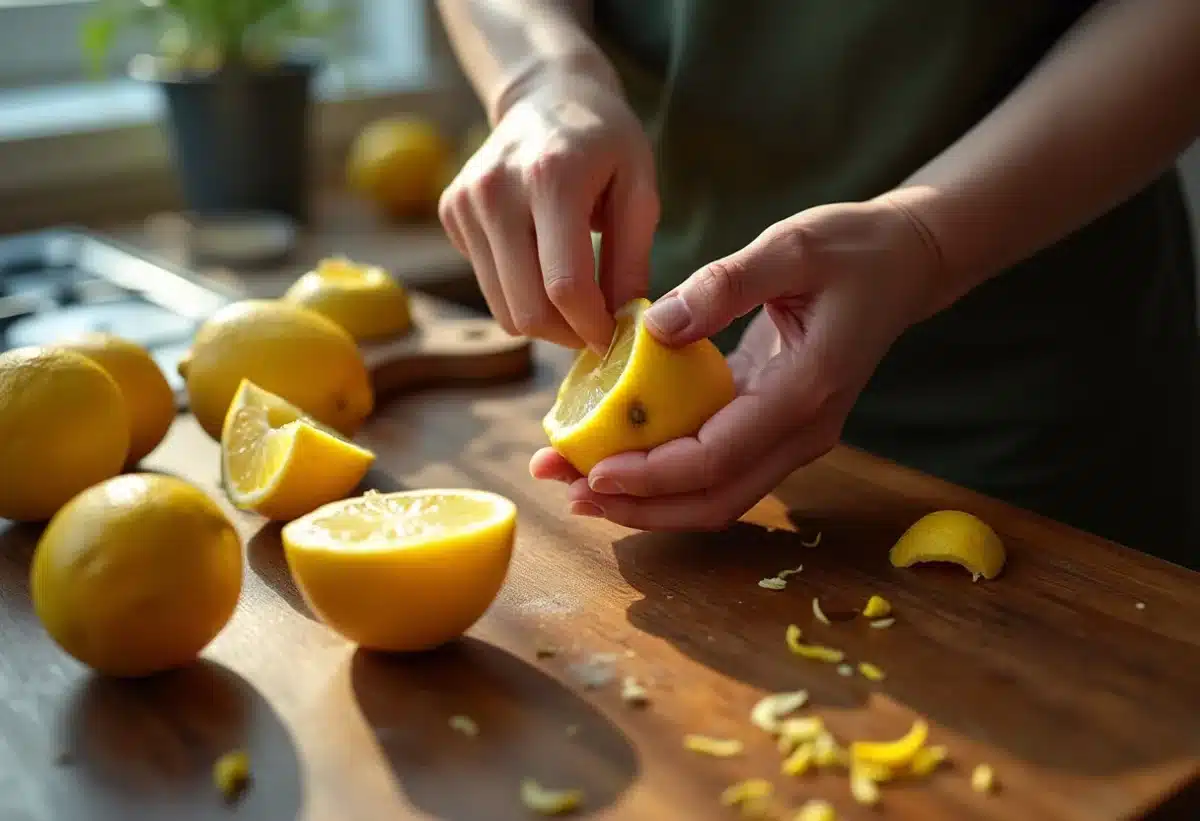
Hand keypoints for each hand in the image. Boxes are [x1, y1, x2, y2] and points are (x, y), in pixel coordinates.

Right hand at [438, 71, 659, 349]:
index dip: (593, 327)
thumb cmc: (604, 141)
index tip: (616, 338)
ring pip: (503, 309)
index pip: (565, 286)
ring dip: (544, 322)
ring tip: (575, 301)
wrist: (546, 94)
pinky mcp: (451, 213)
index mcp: (550, 178)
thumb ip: (633, 259)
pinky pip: (488, 285)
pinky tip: (541, 260)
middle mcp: (496, 191)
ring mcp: (465, 203)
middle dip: (568, 335)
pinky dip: (520, 291)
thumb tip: (625, 324)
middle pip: (526, 309)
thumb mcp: (639, 188)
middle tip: (596, 329)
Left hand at [530, 198, 943, 529]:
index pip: (718, 457)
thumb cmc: (852, 247)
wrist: (905, 263)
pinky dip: (667, 476)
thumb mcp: (791, 246)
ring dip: (647, 502)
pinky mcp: (776, 427)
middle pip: (714, 500)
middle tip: (568, 494)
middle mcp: (802, 431)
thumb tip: (655, 328)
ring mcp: (792, 436)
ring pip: (715, 496)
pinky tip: (619, 457)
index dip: (652, 474)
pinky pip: (718, 470)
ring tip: (578, 488)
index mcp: (805, 392)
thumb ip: (726, 285)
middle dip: (638, 507)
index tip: (593, 470)